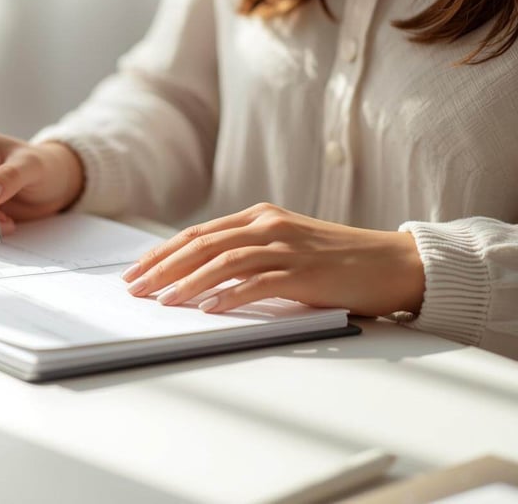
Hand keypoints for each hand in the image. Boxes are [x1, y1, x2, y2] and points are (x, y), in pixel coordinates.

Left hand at [121, 203, 425, 315]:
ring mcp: (285, 246)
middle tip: (134, 288)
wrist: (392, 263)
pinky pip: (257, 283)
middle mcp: (267, 225)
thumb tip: (199, 281)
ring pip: (223, 260)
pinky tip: (207, 309)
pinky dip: (228, 295)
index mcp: (258, 217)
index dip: (161, 253)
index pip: (197, 234)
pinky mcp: (304, 271)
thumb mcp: (284, 248)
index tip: (135, 271)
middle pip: (201, 244)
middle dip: (161, 267)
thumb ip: (247, 256)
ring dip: (187, 282)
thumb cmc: (336, 262)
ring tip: (162, 301)